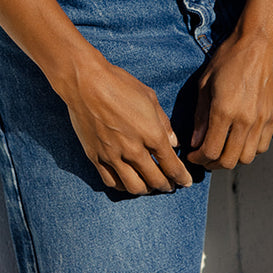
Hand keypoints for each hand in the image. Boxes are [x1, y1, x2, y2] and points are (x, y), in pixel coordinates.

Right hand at [60, 52, 193, 196]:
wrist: (86, 82)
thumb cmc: (119, 84)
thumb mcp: (149, 97)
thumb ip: (164, 123)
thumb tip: (174, 142)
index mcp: (151, 134)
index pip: (171, 165)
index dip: (181, 177)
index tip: (185, 182)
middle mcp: (134, 150)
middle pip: (155, 180)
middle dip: (167, 186)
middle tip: (170, 186)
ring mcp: (113, 156)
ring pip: (134, 187)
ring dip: (146, 190)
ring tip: (150, 186)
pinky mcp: (96, 157)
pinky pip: (112, 182)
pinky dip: (123, 186)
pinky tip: (127, 182)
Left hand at [189, 29, 272, 169]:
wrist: (260, 42)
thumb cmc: (230, 57)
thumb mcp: (205, 82)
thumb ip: (200, 115)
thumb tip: (196, 141)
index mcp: (224, 110)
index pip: (210, 151)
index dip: (198, 159)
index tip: (193, 155)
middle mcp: (245, 119)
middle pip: (228, 160)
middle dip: (212, 164)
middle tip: (204, 158)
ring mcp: (262, 120)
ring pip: (247, 158)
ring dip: (232, 159)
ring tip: (222, 150)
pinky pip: (262, 146)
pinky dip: (250, 150)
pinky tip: (240, 141)